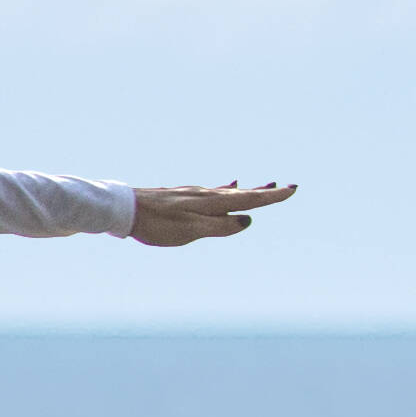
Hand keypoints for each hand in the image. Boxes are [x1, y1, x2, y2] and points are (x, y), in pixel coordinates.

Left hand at [129, 181, 293, 246]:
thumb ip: (220, 227)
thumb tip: (248, 221)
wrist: (122, 209)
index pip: (249, 199)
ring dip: (249, 190)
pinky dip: (226, 189)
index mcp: (211, 203)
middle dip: (265, 192)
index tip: (292, 190)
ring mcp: (193, 194)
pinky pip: (212, 191)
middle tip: (287, 187)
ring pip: (228, 192)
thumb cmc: (156, 224)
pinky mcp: (182, 196)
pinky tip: (228, 185)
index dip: (272, 197)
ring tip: (265, 186)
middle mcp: (205, 195)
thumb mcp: (190, 231)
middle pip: (242, 193)